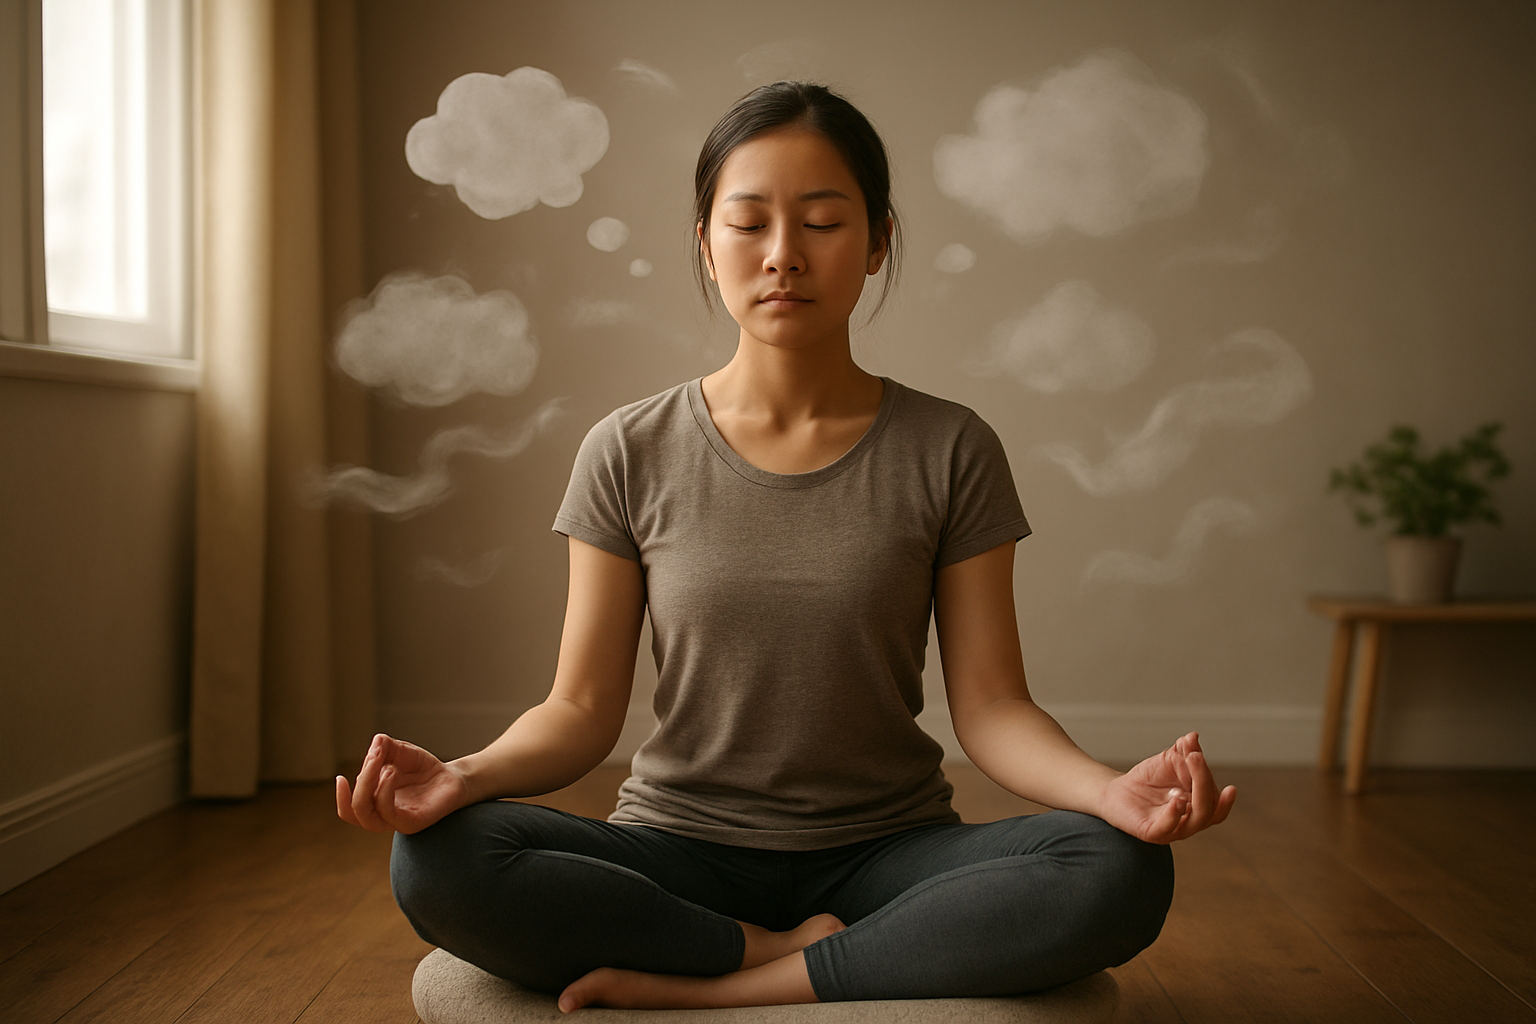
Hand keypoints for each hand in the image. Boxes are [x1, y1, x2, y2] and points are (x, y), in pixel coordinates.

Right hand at [335, 733, 470, 833]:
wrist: (453, 777)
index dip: (341, 797)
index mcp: (375, 803)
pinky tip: (391, 772)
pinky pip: (390, 814)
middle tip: (374, 756)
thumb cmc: (423, 768)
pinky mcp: (414, 822)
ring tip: (385, 765)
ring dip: (369, 786)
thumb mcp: (401, 753)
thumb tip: (375, 743)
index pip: (350, 809)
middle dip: (360, 781)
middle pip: (356, 811)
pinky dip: (384, 792)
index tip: (340, 777)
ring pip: (368, 817)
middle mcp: (384, 816)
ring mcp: (398, 822)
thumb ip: (385, 748)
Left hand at [1099, 732, 1235, 843]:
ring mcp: (1173, 830)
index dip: (1223, 795)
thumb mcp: (1169, 761)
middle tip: (1195, 756)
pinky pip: (1168, 828)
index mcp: (1199, 807)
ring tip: (1189, 764)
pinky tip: (1177, 798)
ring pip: (1197, 820)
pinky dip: (1175, 813)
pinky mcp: (1152, 833)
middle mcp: (1190, 821)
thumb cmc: (1150, 779)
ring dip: (1198, 794)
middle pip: (1210, 808)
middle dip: (1205, 780)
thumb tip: (1193, 736)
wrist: (1118, 791)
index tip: (1227, 784)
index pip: (1215, 800)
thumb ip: (1183, 752)